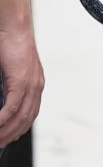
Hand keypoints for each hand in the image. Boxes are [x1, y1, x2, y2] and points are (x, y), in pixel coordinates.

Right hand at [0, 25, 43, 145]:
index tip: (9, 138)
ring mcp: (31, 84)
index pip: (30, 113)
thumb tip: (2, 100)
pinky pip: (12, 108)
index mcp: (34, 84)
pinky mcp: (22, 81)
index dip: (20, 128)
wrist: (14, 28)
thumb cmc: (9, 45)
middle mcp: (36, 86)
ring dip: (5, 132)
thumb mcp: (8, 71)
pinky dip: (2, 120)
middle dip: (10, 135)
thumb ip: (7, 87)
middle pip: (26, 120)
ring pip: (19, 117)